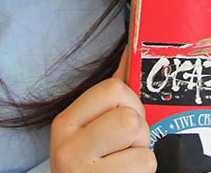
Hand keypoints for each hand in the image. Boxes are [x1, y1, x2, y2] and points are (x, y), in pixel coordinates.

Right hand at [50, 52, 156, 172]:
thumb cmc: (94, 165)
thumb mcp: (92, 129)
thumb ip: (111, 94)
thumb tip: (132, 49)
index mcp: (65, 122)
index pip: (113, 88)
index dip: (130, 102)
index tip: (123, 120)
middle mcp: (67, 146)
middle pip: (129, 115)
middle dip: (139, 130)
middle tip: (125, 147)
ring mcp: (82, 171)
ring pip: (140, 140)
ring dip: (143, 154)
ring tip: (124, 165)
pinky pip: (145, 164)